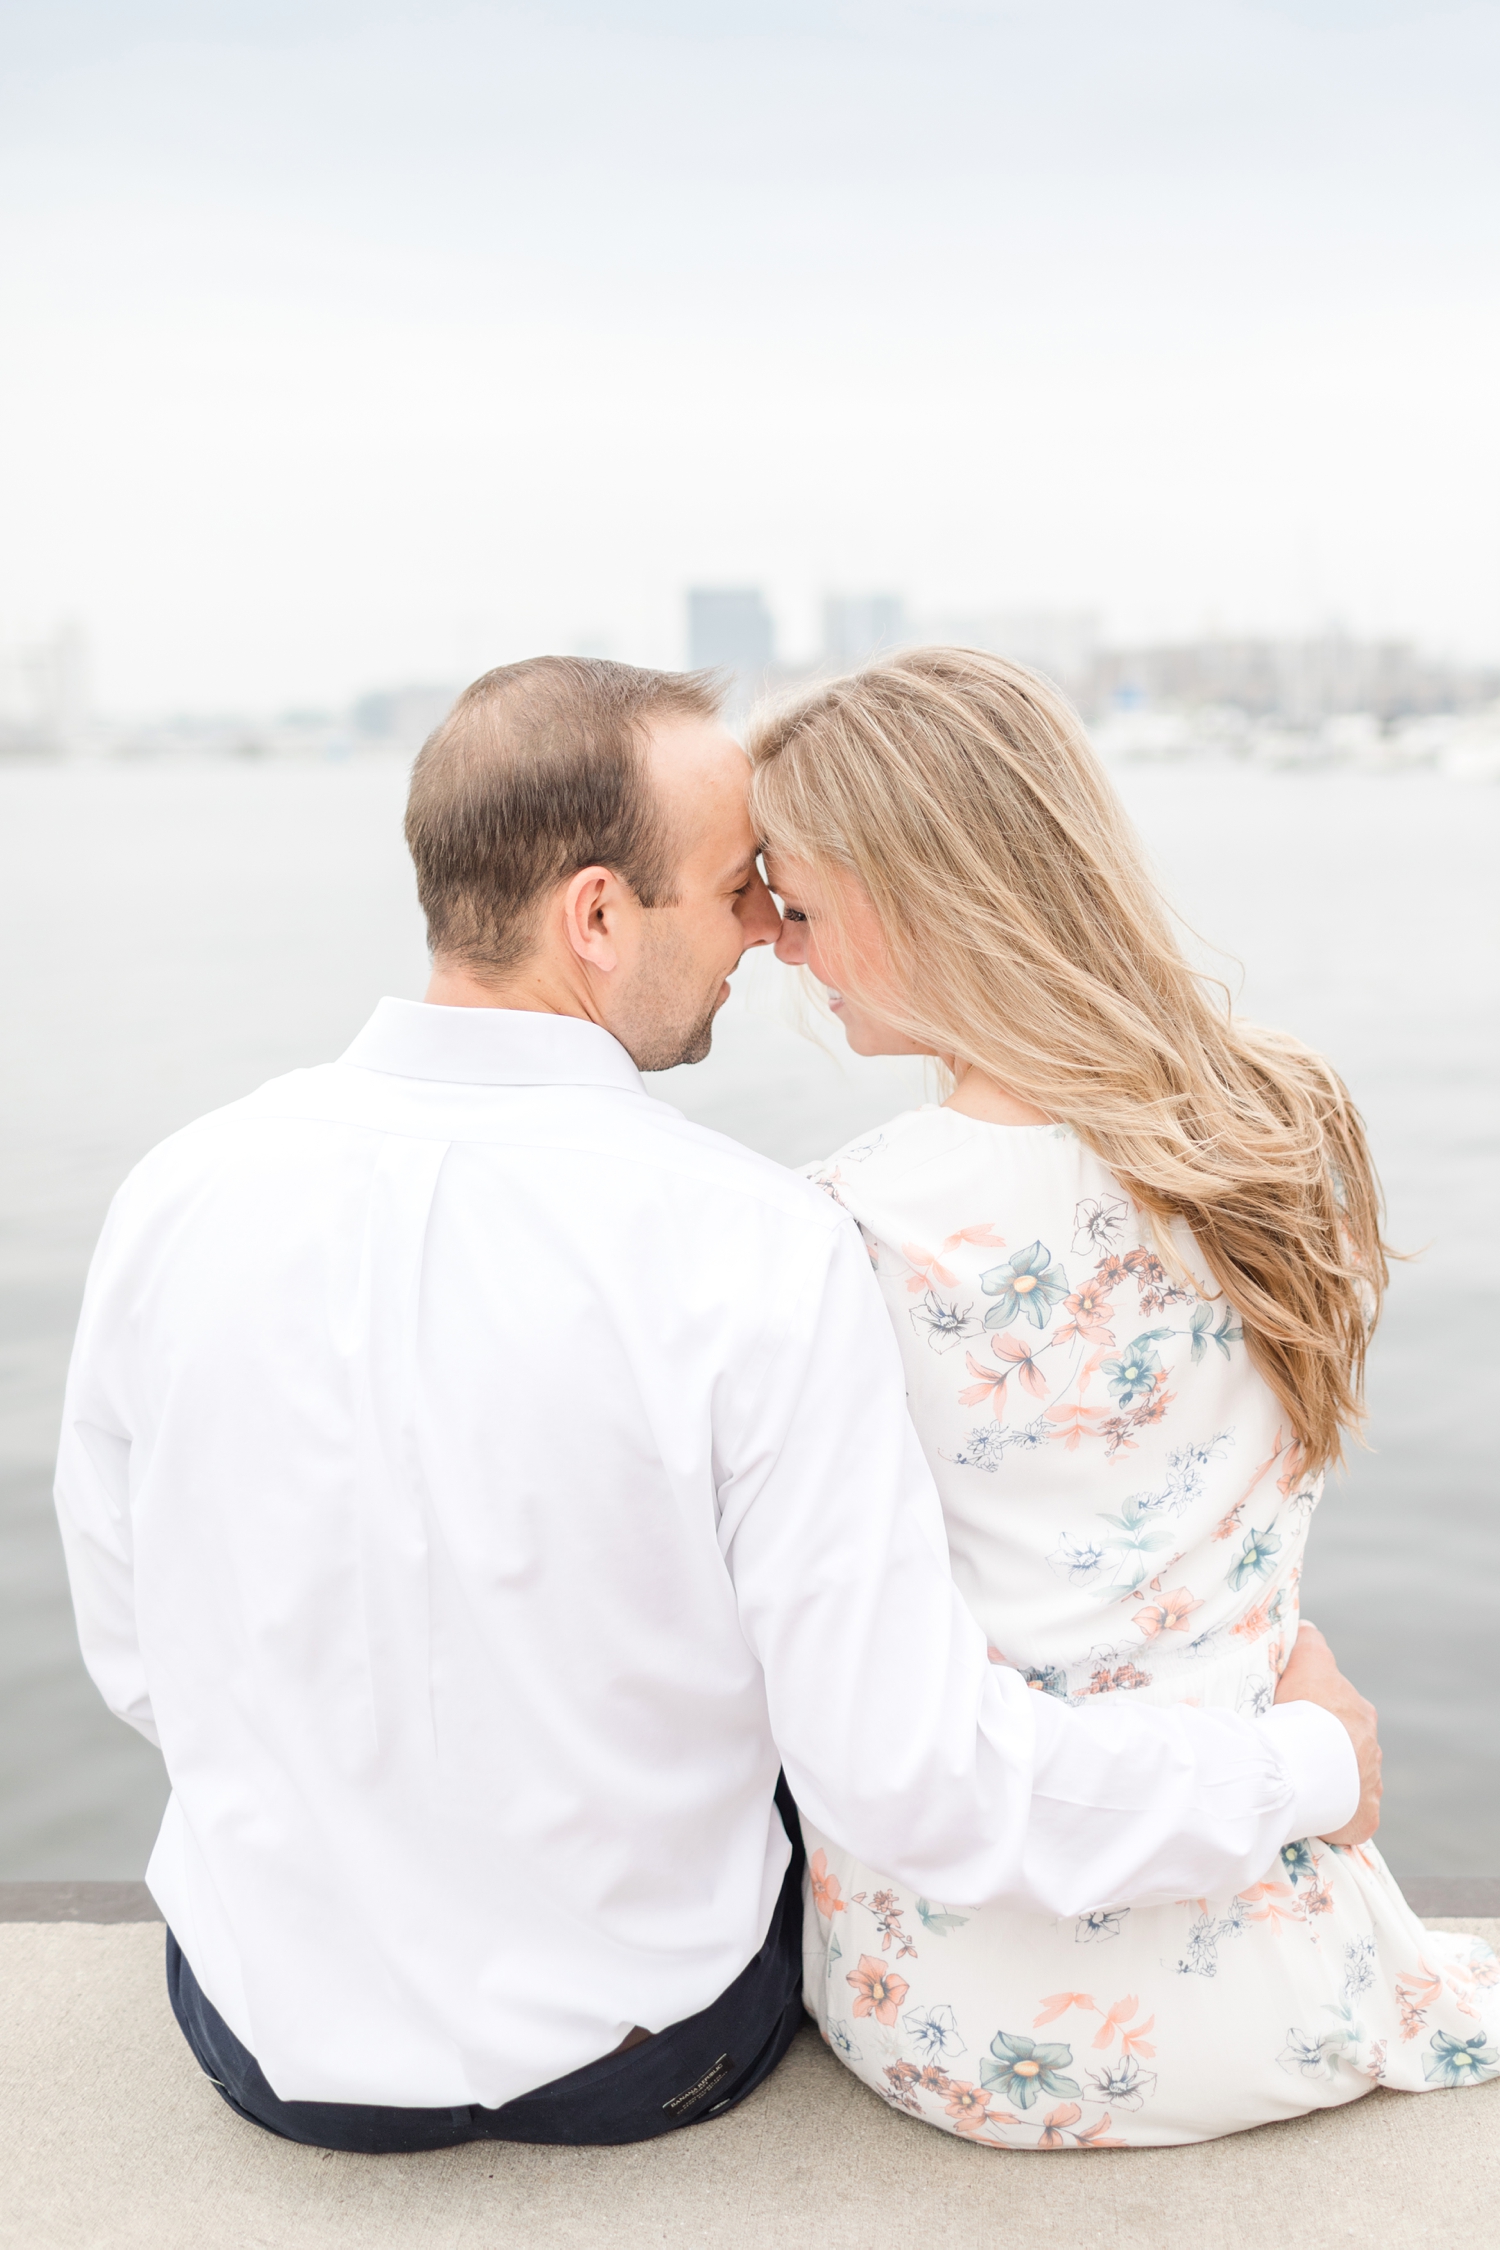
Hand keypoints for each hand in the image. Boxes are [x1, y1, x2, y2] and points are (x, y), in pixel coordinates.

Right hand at [1274, 1622, 1381, 1846]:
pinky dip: (1340, 1814)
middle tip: (1293, 1749)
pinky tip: (1318, 1812)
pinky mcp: (1368, 1815)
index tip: (1294, 1715)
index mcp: (1359, 1710)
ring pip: (1353, 1778)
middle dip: (1327, 1744)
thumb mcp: (1305, 1662)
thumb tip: (1308, 1626)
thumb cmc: (1299, 1713)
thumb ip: (1309, 1642)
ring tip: (1301, 1782)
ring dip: (1334, 1779)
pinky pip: (1355, 1814)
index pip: (1339, 1705)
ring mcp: (1372, 1782)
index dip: (1315, 1708)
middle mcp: (1372, 1743)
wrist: (1301, 1767)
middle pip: (1348, 1741)